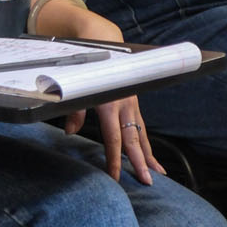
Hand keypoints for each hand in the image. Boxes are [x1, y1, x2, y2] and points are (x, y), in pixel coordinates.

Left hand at [29, 2, 165, 182]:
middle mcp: (124, 104)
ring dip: (148, 155)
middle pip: (133, 139)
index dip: (113, 159)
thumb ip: (74, 112)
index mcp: (108, 102)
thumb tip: (70, 133)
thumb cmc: (86, 69)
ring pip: (141, 134)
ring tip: (157, 174)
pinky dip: (147, 144)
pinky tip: (152, 159)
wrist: (103, 45)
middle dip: (139, 161)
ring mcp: (132, 104)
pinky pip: (141, 128)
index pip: (112, 138)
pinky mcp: (134, 104)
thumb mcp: (77, 88)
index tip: (115, 177)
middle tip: (147, 182)